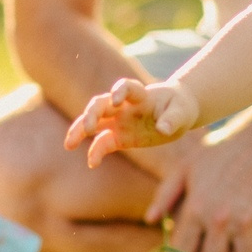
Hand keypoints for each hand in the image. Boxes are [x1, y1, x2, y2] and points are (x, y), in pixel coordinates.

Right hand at [64, 77, 199, 166]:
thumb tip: (163, 130)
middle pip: (101, 104)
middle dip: (92, 113)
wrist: (177, 114)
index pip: (126, 88)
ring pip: (94, 122)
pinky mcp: (120, 136)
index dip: (119, 91)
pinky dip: (96, 152)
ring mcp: (119, 121)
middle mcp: (124, 106)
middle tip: (87, 127)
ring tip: (69, 144)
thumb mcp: (182, 112)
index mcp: (140, 95)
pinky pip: (104, 143)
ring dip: (80, 130)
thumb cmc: (180, 107)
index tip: (116, 99)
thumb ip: (172, 119)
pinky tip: (92, 163)